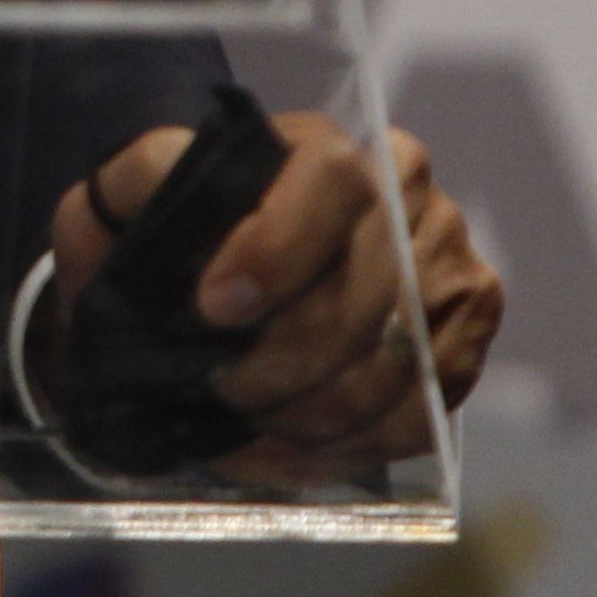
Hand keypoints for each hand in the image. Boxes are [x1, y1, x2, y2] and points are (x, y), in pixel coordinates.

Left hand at [36, 114, 500, 481]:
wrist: (226, 267)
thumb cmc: (177, 227)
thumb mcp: (131, 192)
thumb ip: (135, 186)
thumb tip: (153, 215)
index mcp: (326, 145)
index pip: (335, 181)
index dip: (280, 250)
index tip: (214, 307)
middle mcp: (408, 189)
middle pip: (372, 289)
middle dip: (288, 360)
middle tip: (224, 392)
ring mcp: (449, 261)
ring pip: (397, 362)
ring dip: (314, 415)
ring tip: (247, 431)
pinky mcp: (464, 334)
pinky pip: (420, 410)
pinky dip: (350, 446)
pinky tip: (288, 451)